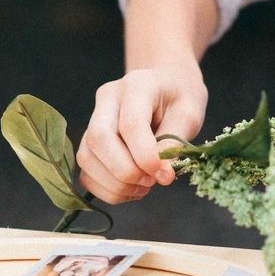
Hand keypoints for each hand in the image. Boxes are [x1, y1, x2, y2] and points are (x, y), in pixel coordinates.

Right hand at [77, 66, 207, 203]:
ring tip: (145, 186)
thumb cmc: (180, 99)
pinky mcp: (88, 141)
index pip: (130, 124)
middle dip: (125, 171)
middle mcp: (107, 99)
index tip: (165, 176)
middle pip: (98, 139)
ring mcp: (93, 119)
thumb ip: (174, 143)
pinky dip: (108, 189)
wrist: (167, 87)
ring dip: (116, 184)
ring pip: (87, 158)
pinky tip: (132, 188)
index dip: (145, 156)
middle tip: (152, 181)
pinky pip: (86, 173)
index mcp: (136, 86)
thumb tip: (160, 175)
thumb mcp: (188, 115)